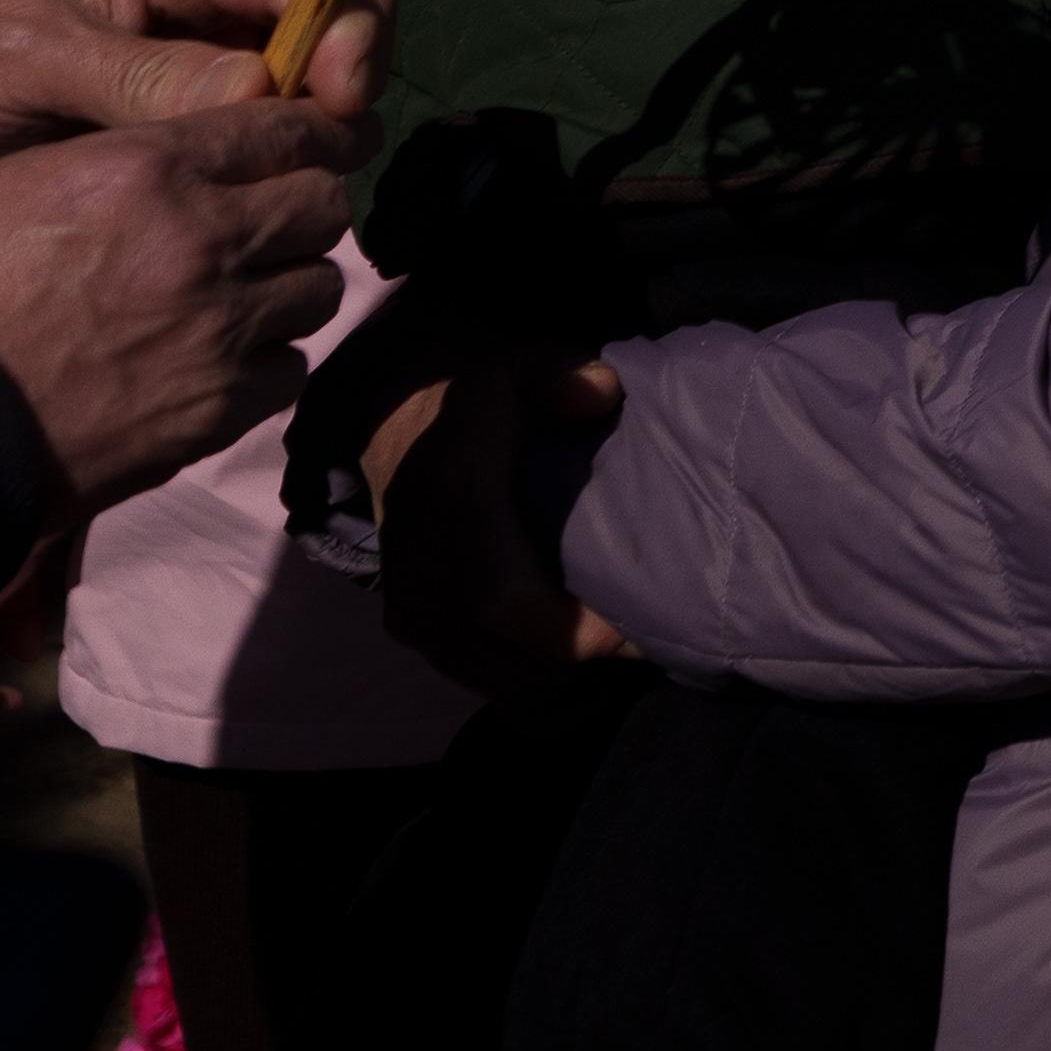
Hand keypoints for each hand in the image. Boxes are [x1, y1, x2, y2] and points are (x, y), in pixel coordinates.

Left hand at [0, 0, 387, 174]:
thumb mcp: (21, 58)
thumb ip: (137, 74)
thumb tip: (260, 99)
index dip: (348, 30)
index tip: (339, 105)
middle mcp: (204, 4)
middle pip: (334, 28)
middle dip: (346, 90)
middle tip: (321, 166)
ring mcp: (196, 70)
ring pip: (307, 95)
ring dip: (315, 142)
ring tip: (286, 198)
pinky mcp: (177, 132)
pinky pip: (255, 147)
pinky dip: (272, 176)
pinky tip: (252, 215)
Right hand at [0, 99, 362, 504]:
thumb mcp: (14, 182)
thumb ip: (120, 164)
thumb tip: (186, 163)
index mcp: (148, 167)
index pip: (286, 126)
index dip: (305, 135)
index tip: (303, 148)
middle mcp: (201, 240)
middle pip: (321, 204)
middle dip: (300, 210)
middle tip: (266, 228)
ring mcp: (216, 331)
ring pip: (318, 289)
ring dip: (286, 289)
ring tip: (238, 301)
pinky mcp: (212, 411)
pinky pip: (287, 371)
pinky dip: (263, 365)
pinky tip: (215, 366)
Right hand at [375, 352, 636, 696]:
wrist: (395, 428)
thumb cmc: (479, 401)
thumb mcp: (516, 368)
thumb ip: (558, 375)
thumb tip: (600, 392)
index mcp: (449, 511)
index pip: (503, 602)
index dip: (574, 630)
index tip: (638, 631)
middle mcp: (422, 575)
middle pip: (513, 659)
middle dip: (588, 667)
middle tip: (654, 644)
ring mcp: (411, 612)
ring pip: (501, 682)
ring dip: (566, 679)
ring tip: (621, 648)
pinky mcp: (413, 632)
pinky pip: (483, 680)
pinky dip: (536, 677)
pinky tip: (579, 653)